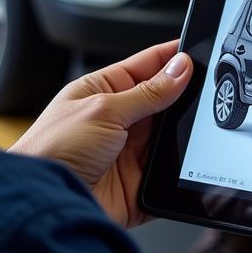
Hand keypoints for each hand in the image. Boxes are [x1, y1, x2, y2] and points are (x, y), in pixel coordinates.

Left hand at [10, 41, 191, 228]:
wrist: (43, 202)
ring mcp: (129, 151)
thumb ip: (147, 92)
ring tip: (200, 128)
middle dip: (186, 97)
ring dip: (185, 135)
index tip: (200, 50)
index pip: (147, 66)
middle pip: (164, 101)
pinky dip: (182, 170)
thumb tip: (180, 68)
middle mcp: (118, 119)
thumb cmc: (51, 151)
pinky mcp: (139, 183)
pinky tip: (191, 163)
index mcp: (103, 91)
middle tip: (209, 91)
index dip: (173, 57)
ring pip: (172, 137)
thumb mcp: (103, 110)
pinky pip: (169, 174)